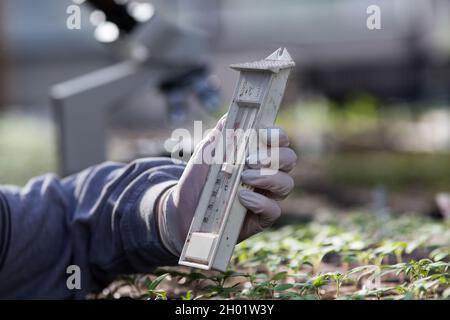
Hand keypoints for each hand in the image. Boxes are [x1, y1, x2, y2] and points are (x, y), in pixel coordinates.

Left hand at [157, 115, 296, 255]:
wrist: (183, 210)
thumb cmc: (197, 180)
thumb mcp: (205, 154)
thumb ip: (220, 135)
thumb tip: (233, 116)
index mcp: (257, 154)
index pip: (280, 141)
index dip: (277, 135)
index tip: (263, 135)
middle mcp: (267, 174)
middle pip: (289, 160)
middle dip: (274, 157)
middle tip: (250, 159)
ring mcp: (266, 196)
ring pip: (286, 184)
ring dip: (268, 177)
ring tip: (244, 177)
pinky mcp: (261, 218)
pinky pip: (274, 210)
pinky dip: (261, 202)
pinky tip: (242, 197)